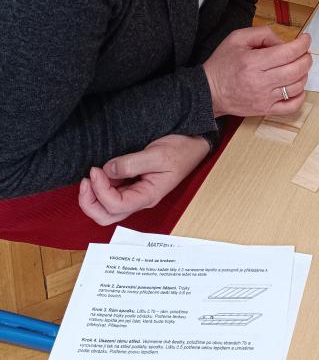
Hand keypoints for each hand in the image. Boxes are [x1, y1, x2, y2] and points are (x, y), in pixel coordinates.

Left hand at [78, 134, 210, 225]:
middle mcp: (139, 199)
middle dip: (89, 202)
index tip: (96, 170)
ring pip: (105, 209)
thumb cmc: (181, 150)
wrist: (192, 144)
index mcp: (148, 196)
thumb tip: (108, 170)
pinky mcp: (131, 185)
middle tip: (86, 179)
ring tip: (91, 175)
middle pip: (106, 216)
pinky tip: (99, 173)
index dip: (101, 190)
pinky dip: (98, 187)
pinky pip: (109, 195)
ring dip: (91, 196)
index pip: (117, 205)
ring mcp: (134, 194)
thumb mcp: (158, 154)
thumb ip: (132, 163)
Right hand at [203, 27, 311, 117]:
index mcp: (253, 62)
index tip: (305, 39)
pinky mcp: (266, 110)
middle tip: (304, 52)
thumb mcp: (237, 39)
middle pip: (296, 69)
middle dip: (306, 58)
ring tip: (299, 67)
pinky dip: (300, 96)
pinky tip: (297, 87)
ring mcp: (265, 98)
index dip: (302, 44)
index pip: (288, 53)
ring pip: (297, 86)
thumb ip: (262, 34)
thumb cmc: (222, 64)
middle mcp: (261, 81)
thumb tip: (282, 42)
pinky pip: (291, 107)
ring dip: (304, 74)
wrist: (209, 92)